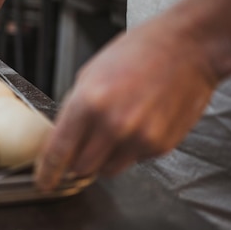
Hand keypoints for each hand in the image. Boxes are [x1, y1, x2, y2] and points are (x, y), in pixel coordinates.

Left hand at [33, 18, 218, 190]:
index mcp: (89, 102)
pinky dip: (130, 150)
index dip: (48, 172)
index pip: (59, 151)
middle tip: (81, 147)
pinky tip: (138, 123)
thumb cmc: (137, 52)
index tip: (44, 182)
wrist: (186, 47)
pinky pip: (134, 161)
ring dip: (103, 159)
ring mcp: (139, 138)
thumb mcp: (91, 73)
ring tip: (113, 130)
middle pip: (81, 168)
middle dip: (76, 161)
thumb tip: (63, 134)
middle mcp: (113, 125)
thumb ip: (74, 107)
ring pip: (108, 170)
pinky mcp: (161, 145)